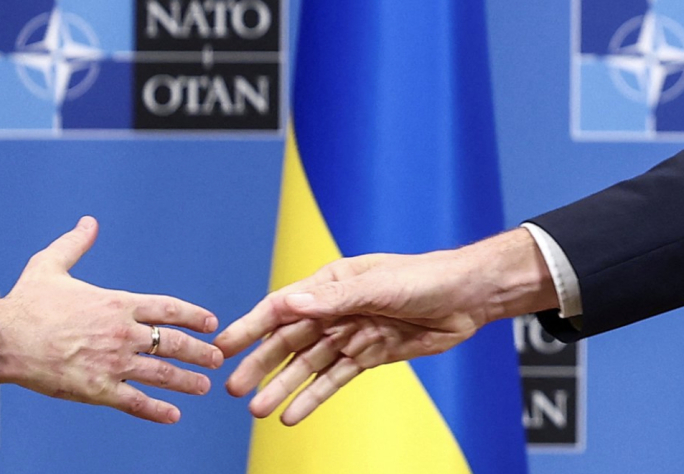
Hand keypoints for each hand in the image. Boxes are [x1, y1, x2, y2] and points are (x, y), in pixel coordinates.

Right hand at [0, 216, 222, 423]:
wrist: (3, 339)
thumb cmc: (26, 303)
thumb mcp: (51, 264)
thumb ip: (75, 244)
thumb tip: (89, 222)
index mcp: (117, 303)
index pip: (167, 308)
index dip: (193, 315)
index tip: (211, 323)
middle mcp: (122, 333)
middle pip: (174, 342)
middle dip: (200, 352)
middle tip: (217, 359)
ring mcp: (112, 363)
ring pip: (162, 374)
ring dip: (187, 381)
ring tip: (204, 386)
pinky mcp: (98, 390)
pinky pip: (135, 402)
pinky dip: (157, 410)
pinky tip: (174, 415)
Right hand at [215, 229, 554, 424]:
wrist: (468, 297)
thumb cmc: (424, 278)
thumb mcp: (378, 285)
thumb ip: (334, 298)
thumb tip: (291, 304)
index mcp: (329, 283)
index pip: (281, 307)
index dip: (251, 327)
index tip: (224, 345)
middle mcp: (334, 310)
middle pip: (289, 341)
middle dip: (260, 365)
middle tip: (233, 388)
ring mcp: (351, 334)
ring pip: (308, 366)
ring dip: (284, 387)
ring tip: (257, 409)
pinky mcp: (369, 355)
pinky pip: (336, 380)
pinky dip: (314, 398)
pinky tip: (292, 415)